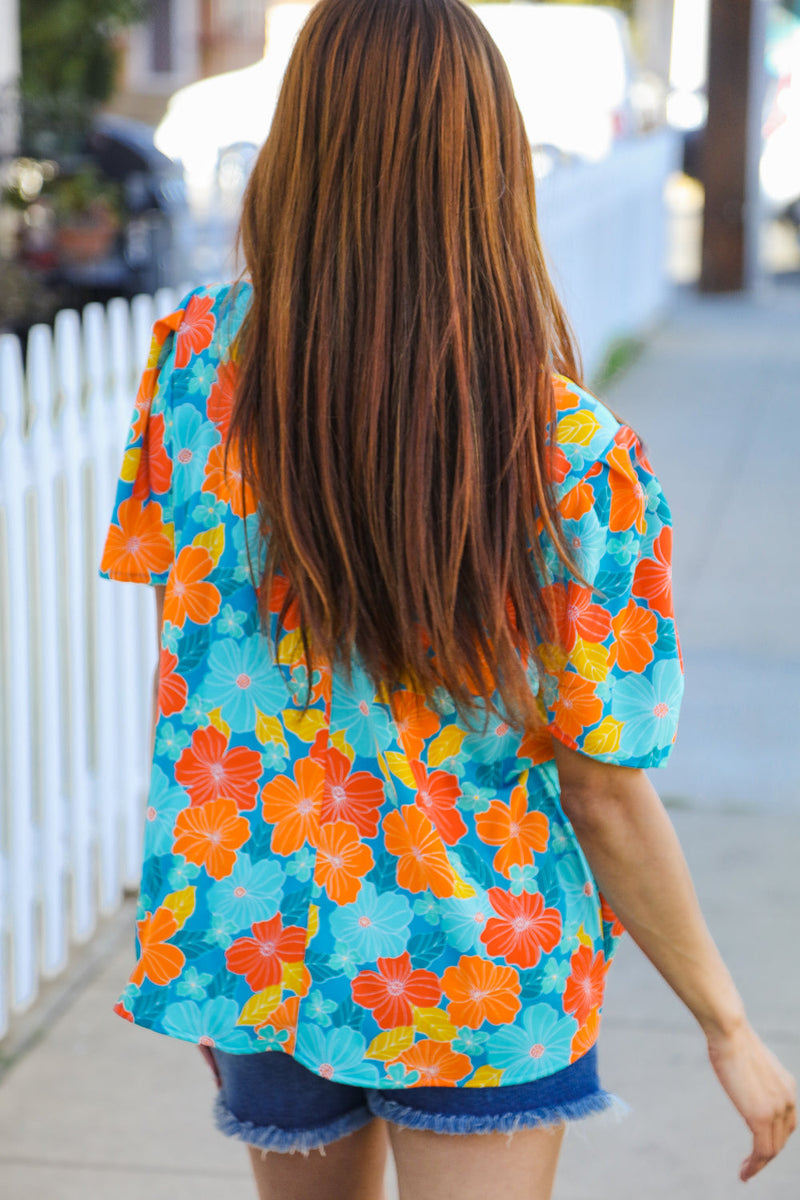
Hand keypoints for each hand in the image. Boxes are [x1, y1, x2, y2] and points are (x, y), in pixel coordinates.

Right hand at [706, 1020, 796, 1181]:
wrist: (730, 1032)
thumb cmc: (731, 1040)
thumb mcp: (750, 1061)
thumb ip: (754, 1077)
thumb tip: (741, 1072)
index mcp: (787, 1087)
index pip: (787, 1123)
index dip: (775, 1138)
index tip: (759, 1147)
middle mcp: (788, 1100)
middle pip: (782, 1138)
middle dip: (767, 1154)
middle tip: (751, 1165)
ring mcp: (776, 1110)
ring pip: (772, 1149)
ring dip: (759, 1165)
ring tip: (746, 1173)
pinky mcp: (760, 1117)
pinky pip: (762, 1151)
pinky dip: (755, 1166)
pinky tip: (744, 1173)